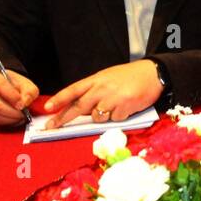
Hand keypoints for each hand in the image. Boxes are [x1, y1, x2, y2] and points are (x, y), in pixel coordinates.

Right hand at [0, 67, 38, 125]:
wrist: (5, 86)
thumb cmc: (14, 84)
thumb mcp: (25, 83)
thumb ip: (29, 91)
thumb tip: (25, 103)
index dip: (12, 96)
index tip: (22, 104)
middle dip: (11, 111)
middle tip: (22, 114)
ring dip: (8, 118)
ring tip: (19, 117)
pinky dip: (4, 122)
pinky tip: (12, 119)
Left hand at [43, 60, 162, 128]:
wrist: (153, 73)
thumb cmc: (129, 77)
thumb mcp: (108, 79)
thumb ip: (94, 92)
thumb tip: (81, 110)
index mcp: (96, 80)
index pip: (73, 89)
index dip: (59, 99)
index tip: (47, 108)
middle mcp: (102, 87)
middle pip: (79, 106)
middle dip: (63, 118)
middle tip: (52, 127)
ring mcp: (113, 97)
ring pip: (97, 117)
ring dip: (102, 117)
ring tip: (114, 107)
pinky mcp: (125, 106)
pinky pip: (115, 119)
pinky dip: (119, 117)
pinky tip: (126, 107)